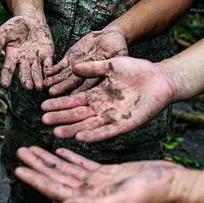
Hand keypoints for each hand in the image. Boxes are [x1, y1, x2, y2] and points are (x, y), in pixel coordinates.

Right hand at [0, 14, 53, 89]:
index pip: (8, 69)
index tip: (5, 85)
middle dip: (26, 80)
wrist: (31, 20)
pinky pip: (48, 64)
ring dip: (38, 79)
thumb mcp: (3, 32)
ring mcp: (36, 59)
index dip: (6, 77)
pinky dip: (49, 70)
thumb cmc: (15, 26)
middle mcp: (24, 61)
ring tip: (39, 87)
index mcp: (12, 57)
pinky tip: (50, 76)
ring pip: (36, 71)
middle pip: (24, 72)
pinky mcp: (47, 55)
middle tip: (27, 87)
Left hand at [15, 147, 183, 202]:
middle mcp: (89, 193)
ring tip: (32, 148)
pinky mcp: (108, 173)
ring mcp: (98, 183)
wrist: (173, 186)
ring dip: (49, 159)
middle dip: (37, 165)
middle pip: (56, 177)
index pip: (55, 190)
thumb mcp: (122, 202)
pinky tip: (59, 150)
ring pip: (66, 169)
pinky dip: (69, 157)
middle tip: (20, 151)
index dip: (36, 180)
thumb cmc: (151, 196)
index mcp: (89, 201)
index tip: (18, 169)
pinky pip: (82, 164)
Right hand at [41, 57, 176, 142]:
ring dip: (73, 130)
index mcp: (97, 96)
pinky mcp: (125, 124)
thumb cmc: (137, 70)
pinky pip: (107, 132)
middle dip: (61, 118)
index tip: (43, 106)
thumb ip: (93, 68)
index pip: (73, 101)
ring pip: (88, 126)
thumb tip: (74, 67)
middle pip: (77, 116)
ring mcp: (113, 118)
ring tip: (57, 133)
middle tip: (44, 121)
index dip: (59, 104)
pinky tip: (81, 138)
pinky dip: (94, 135)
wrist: (160, 78)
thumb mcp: (112, 65)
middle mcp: (102, 109)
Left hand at [44, 28, 127, 95]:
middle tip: (52, 93)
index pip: (88, 87)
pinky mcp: (69, 60)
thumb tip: (103, 73)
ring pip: (63, 77)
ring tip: (45, 85)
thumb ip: (112, 64)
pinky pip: (59, 66)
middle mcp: (84, 77)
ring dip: (55, 81)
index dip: (80, 92)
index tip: (72, 97)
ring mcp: (75, 69)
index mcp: (98, 79)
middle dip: (62, 88)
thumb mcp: (118, 56)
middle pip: (72, 84)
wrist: (109, 36)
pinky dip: (52, 69)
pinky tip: (46, 72)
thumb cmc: (118, 47)